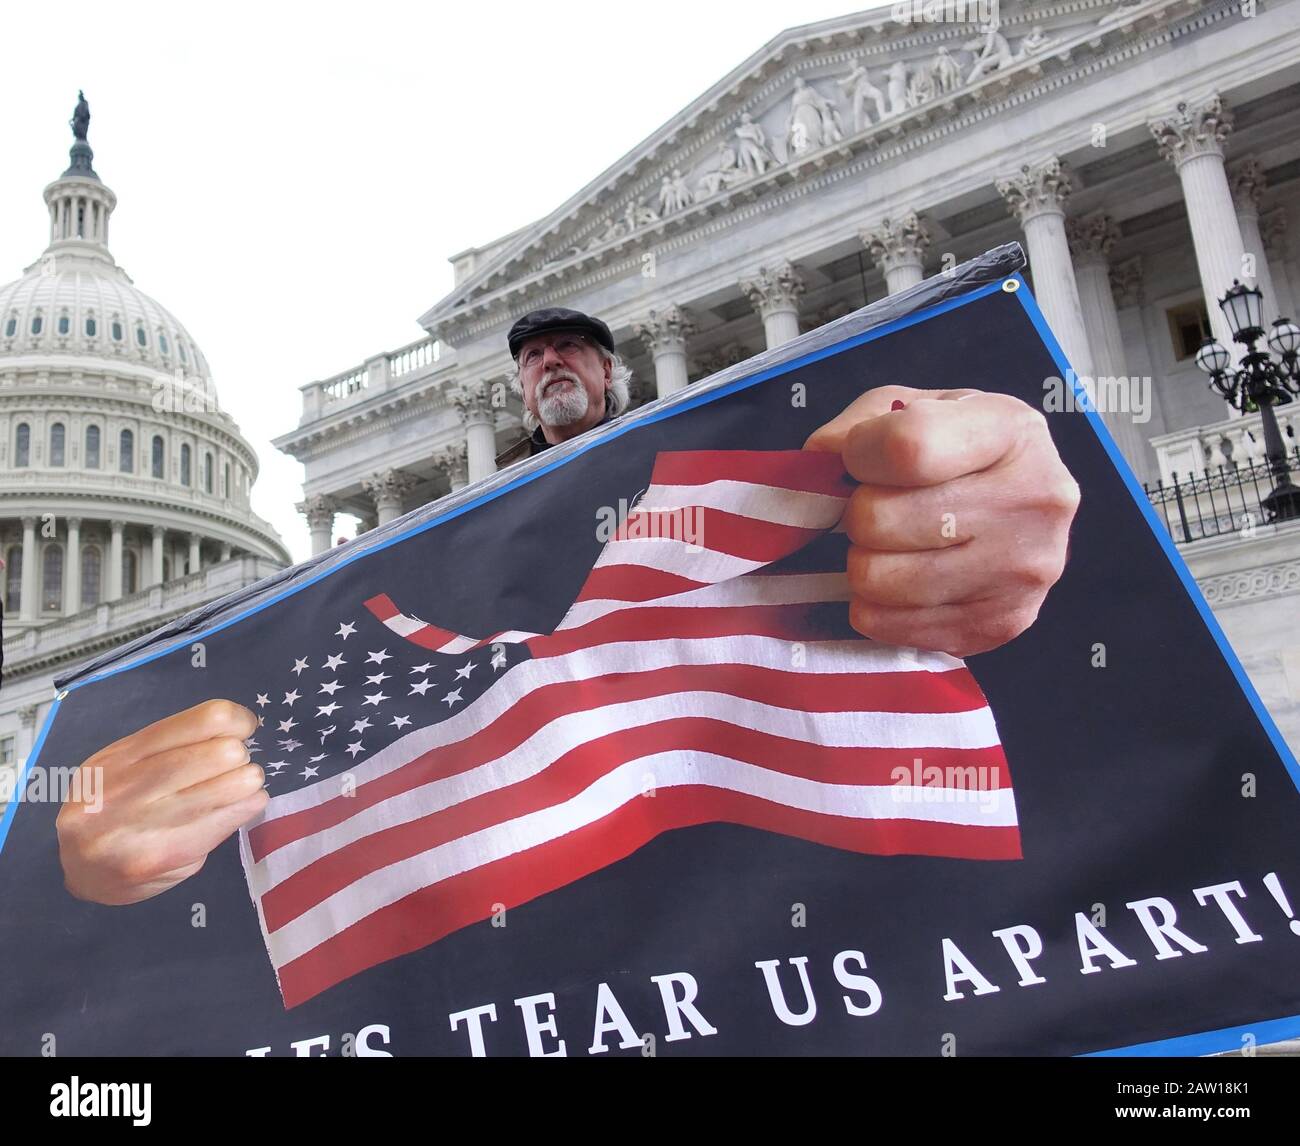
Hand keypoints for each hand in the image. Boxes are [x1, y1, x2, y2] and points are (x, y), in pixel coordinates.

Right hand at [56, 700, 264, 905]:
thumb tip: (236, 728)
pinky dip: (246, 807)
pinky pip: (230, 821)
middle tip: (236, 763)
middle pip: (221, 754)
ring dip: (248, 783)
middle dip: (240, 755)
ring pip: (232, 788)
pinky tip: (238, 807)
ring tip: (238, 786)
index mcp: (119, 757)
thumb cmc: (111, 807)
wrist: (80, 874)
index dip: (237, 719)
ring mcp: (144, 829)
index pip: (203, 720)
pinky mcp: (167, 859)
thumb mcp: (124, 765)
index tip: (242, 728)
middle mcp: (126, 790)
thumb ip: (171, 745)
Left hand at [804, 384, 1079, 657]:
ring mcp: (1022, 571)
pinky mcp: (1000, 624)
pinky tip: (903, 581)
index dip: (859, 454)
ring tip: (891, 545)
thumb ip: (858, 425)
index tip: (860, 458)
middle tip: (879, 508)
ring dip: (864, 562)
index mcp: (1011, 431)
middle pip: (878, 519)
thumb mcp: (915, 407)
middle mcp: (1032, 500)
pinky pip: (888, 624)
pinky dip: (877, 606)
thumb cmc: (959, 449)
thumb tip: (817, 461)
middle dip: (859, 512)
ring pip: (877, 579)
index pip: (906, 447)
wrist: (1025, 506)